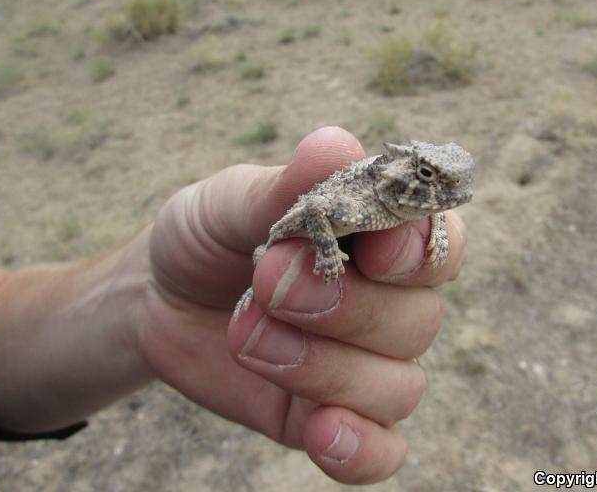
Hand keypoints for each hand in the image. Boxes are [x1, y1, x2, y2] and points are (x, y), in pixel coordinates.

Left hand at [140, 127, 467, 483]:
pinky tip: (321, 431)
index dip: (417, 251)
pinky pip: (381, 451)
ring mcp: (362, 365)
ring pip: (399, 386)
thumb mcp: (230, 202)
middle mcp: (387, 302)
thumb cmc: (207, 235)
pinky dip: (362, 449)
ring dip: (324, 368)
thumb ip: (287, 186)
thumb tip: (335, 145)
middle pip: (420, 321)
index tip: (369, 249)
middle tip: (268, 281)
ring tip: (248, 336)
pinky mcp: (329, 417)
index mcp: (379, 238)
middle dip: (346, 306)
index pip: (441, 245)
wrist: (156, 298)